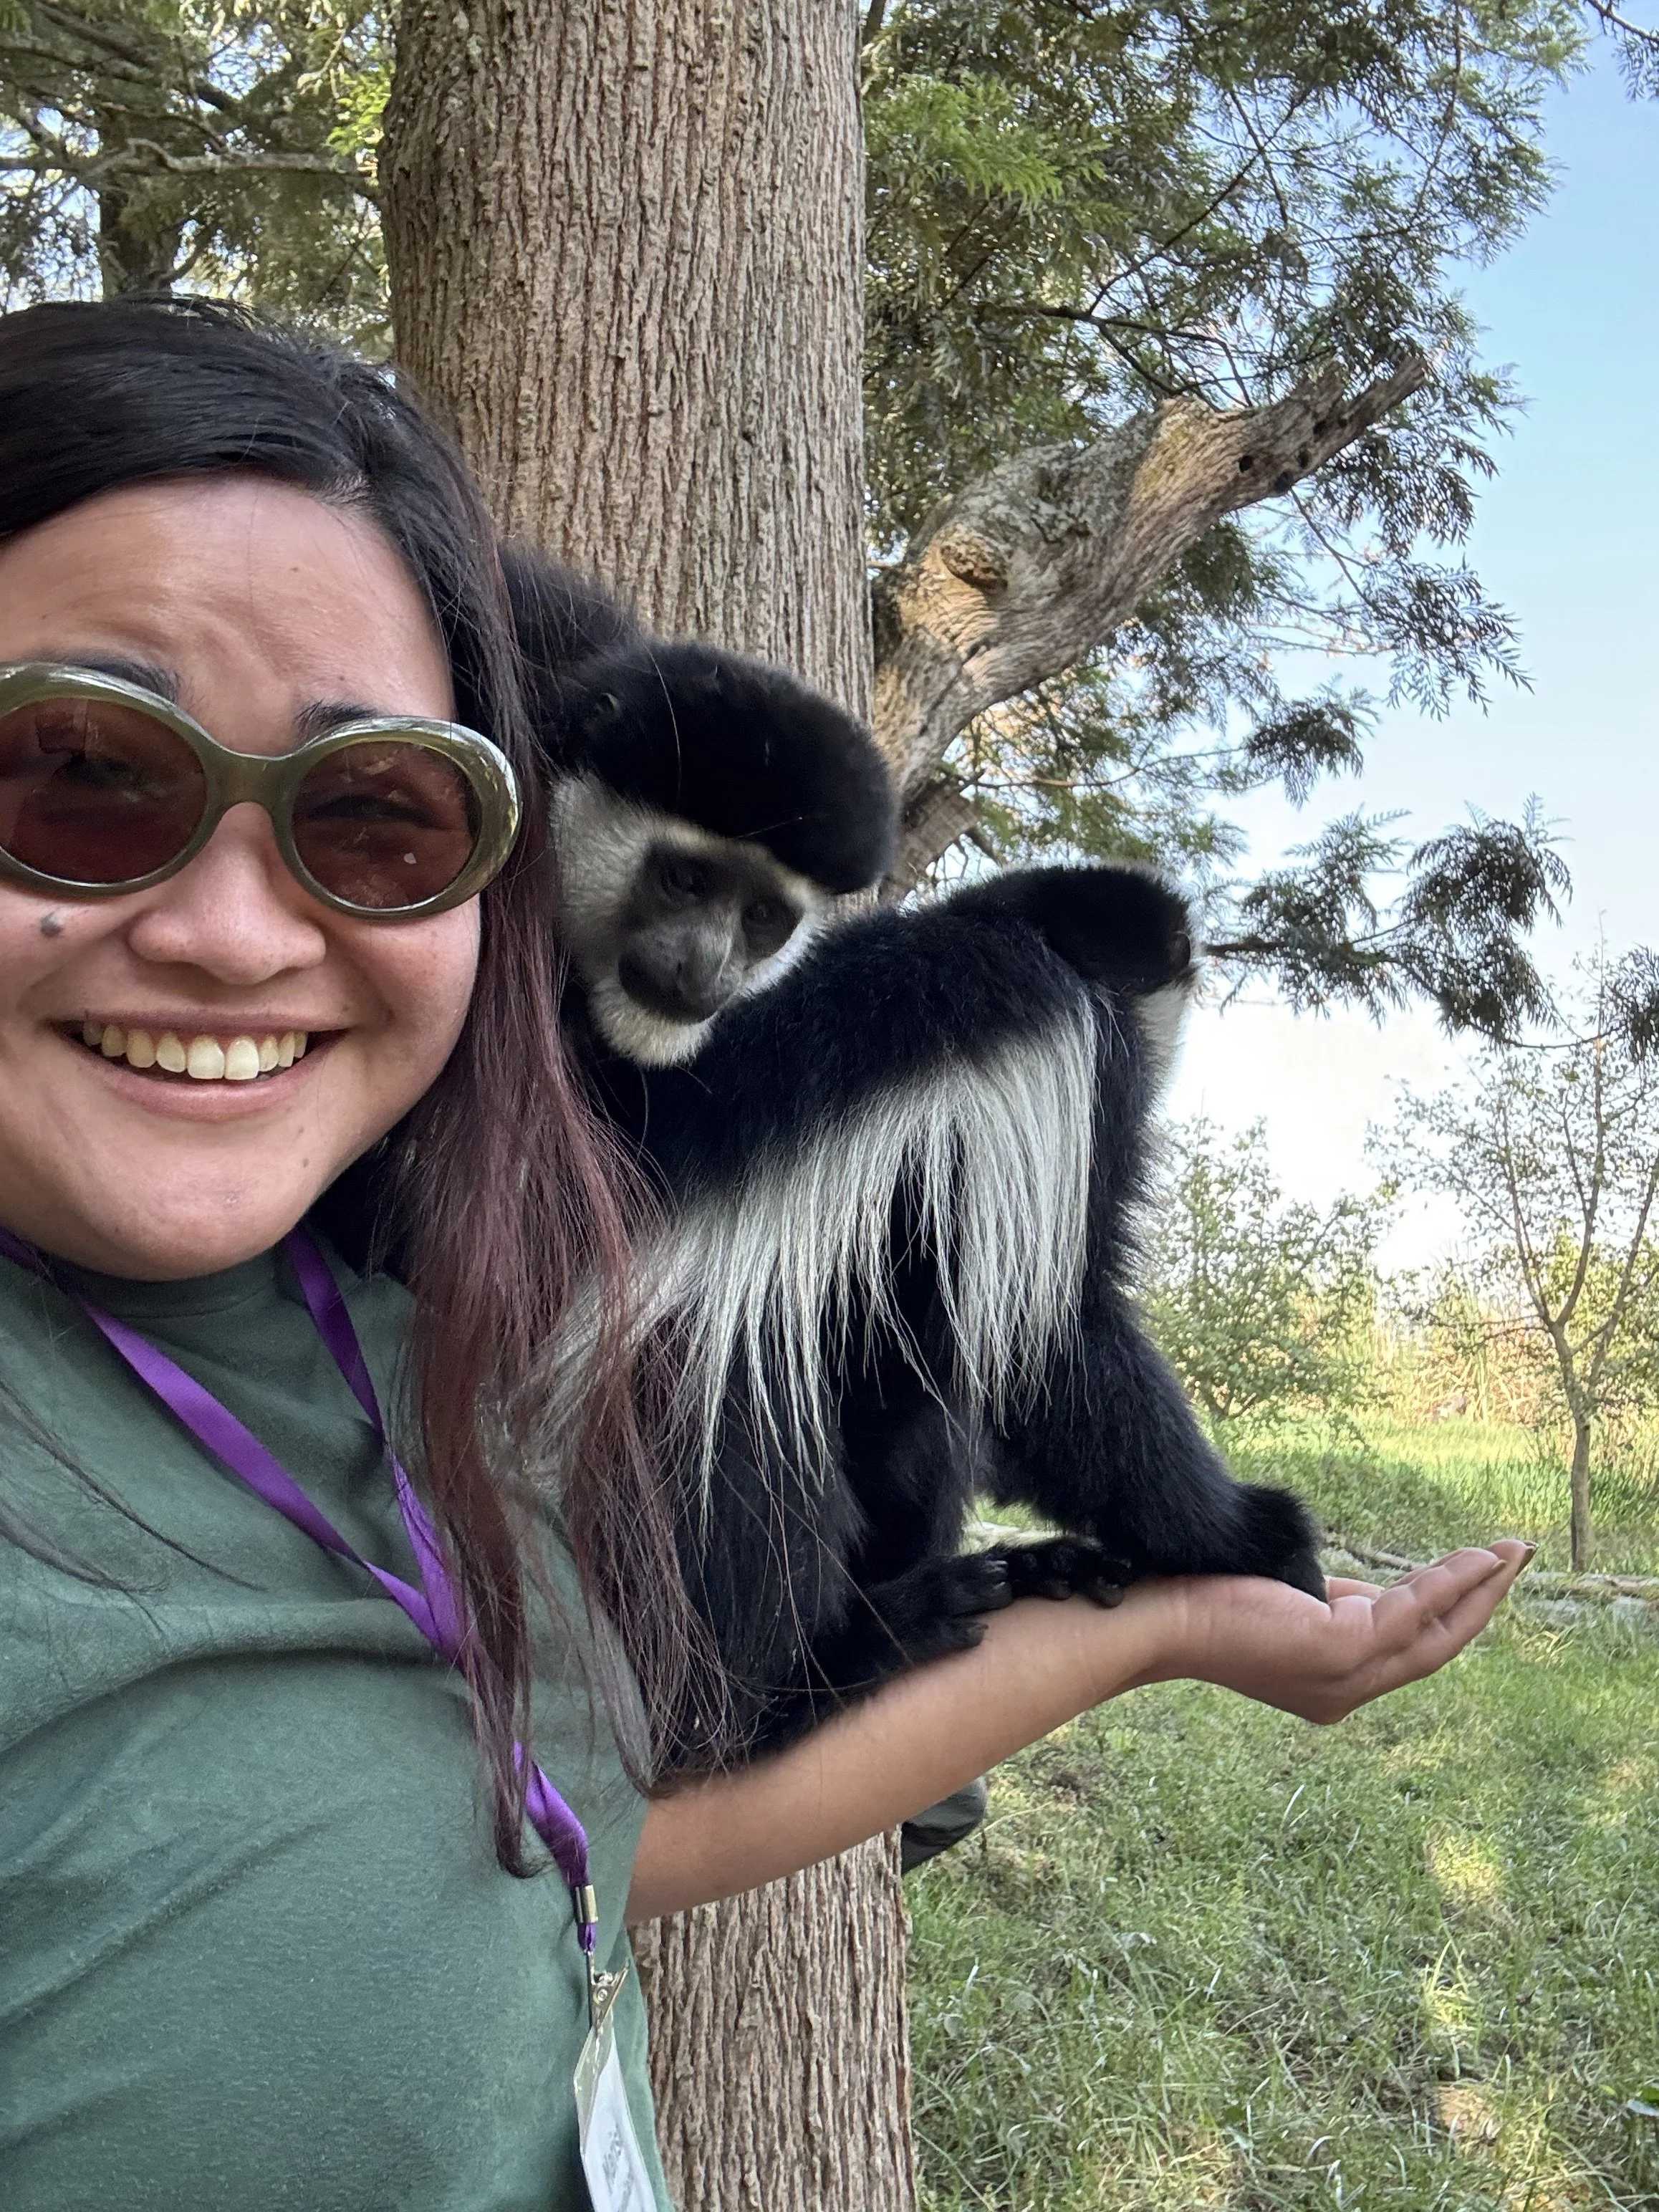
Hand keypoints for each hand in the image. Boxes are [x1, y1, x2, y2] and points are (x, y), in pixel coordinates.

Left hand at [1148, 1542, 1533, 1723]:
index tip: (1484, 1574)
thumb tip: (1386, 1591)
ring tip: (1509, 1553)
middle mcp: (1345, 1695)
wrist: (1160, 1614)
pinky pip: (1409, 1613)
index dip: (1452, 1614)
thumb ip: (1341, 1605)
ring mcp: (1344, 1679)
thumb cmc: (1213, 1602)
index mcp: (1335, 1689)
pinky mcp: (1338, 1650)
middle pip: (1435, 1650)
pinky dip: (1446, 1583)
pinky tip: (1472, 1558)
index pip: (1409, 1652)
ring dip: (1477, 1590)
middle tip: (1516, 1561)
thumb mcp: (1294, 1606)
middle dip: (1482, 1604)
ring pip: (1433, 1635)